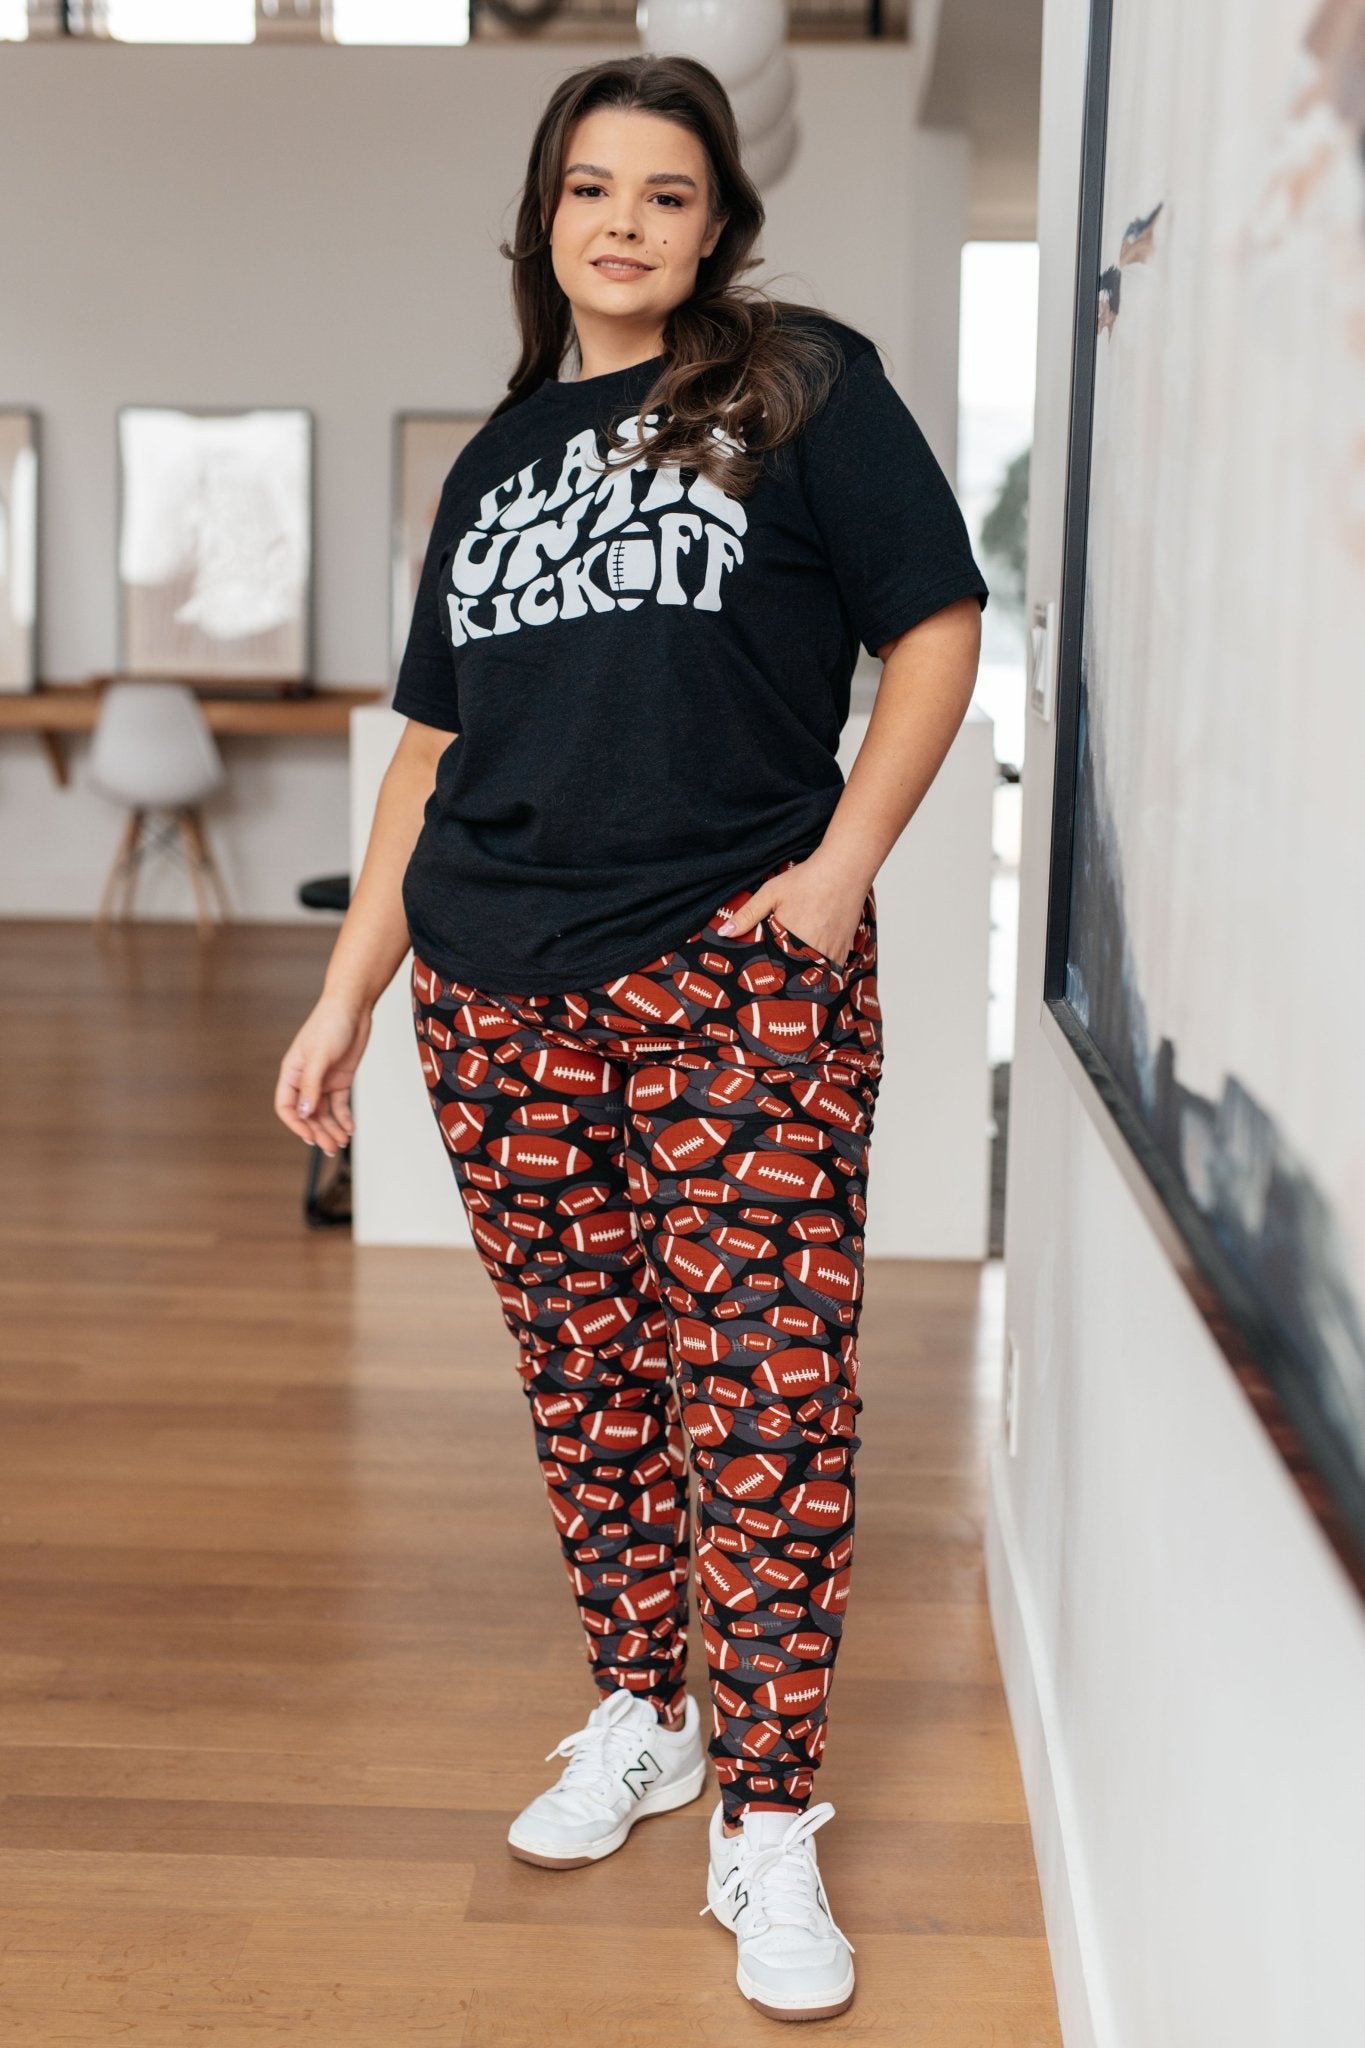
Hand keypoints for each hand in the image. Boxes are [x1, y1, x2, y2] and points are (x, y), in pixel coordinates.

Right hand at [273, 995, 372, 1156]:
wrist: (353, 1007)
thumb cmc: (330, 1023)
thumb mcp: (320, 1056)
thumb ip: (311, 1085)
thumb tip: (304, 1113)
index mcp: (292, 1072)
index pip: (286, 1105)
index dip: (295, 1123)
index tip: (309, 1136)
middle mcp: (306, 1079)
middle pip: (307, 1114)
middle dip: (317, 1132)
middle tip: (330, 1148)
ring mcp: (324, 1080)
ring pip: (324, 1112)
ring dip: (331, 1128)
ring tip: (341, 1142)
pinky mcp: (341, 1079)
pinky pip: (339, 1104)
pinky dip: (344, 1118)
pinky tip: (349, 1128)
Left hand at [717, 853, 867, 968]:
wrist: (844, 869)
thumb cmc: (807, 879)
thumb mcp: (770, 893)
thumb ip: (747, 915)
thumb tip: (723, 933)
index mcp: (790, 941)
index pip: (774, 970)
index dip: (768, 972)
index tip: (761, 976)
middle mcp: (812, 951)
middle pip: (794, 974)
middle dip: (786, 975)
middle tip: (779, 972)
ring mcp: (831, 952)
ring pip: (814, 973)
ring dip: (805, 972)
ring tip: (796, 966)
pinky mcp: (844, 949)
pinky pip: (831, 968)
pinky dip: (823, 967)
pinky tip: (815, 958)